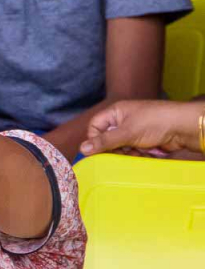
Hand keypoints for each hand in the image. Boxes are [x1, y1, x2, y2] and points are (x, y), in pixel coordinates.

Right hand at [80, 100, 202, 156]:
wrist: (184, 127)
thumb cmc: (156, 121)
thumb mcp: (127, 132)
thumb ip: (105, 141)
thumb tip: (83, 149)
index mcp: (116, 113)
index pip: (95, 126)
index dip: (95, 139)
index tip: (98, 151)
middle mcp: (123, 121)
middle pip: (107, 140)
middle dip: (113, 149)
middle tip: (121, 153)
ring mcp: (134, 132)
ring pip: (119, 148)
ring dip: (126, 154)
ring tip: (136, 153)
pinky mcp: (143, 142)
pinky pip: (131, 152)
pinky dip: (135, 156)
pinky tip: (144, 155)